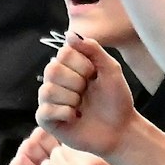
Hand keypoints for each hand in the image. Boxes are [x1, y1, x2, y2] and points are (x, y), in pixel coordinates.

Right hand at [37, 33, 137, 156]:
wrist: (120, 129)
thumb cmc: (116, 99)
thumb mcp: (110, 69)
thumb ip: (92, 49)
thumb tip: (69, 34)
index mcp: (70, 66)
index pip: (63, 52)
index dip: (82, 64)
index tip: (94, 75)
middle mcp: (56, 81)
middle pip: (52, 69)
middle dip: (76, 82)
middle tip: (87, 91)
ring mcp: (50, 100)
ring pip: (48, 90)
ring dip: (71, 99)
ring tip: (81, 106)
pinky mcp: (47, 120)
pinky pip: (45, 111)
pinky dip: (64, 113)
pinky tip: (75, 117)